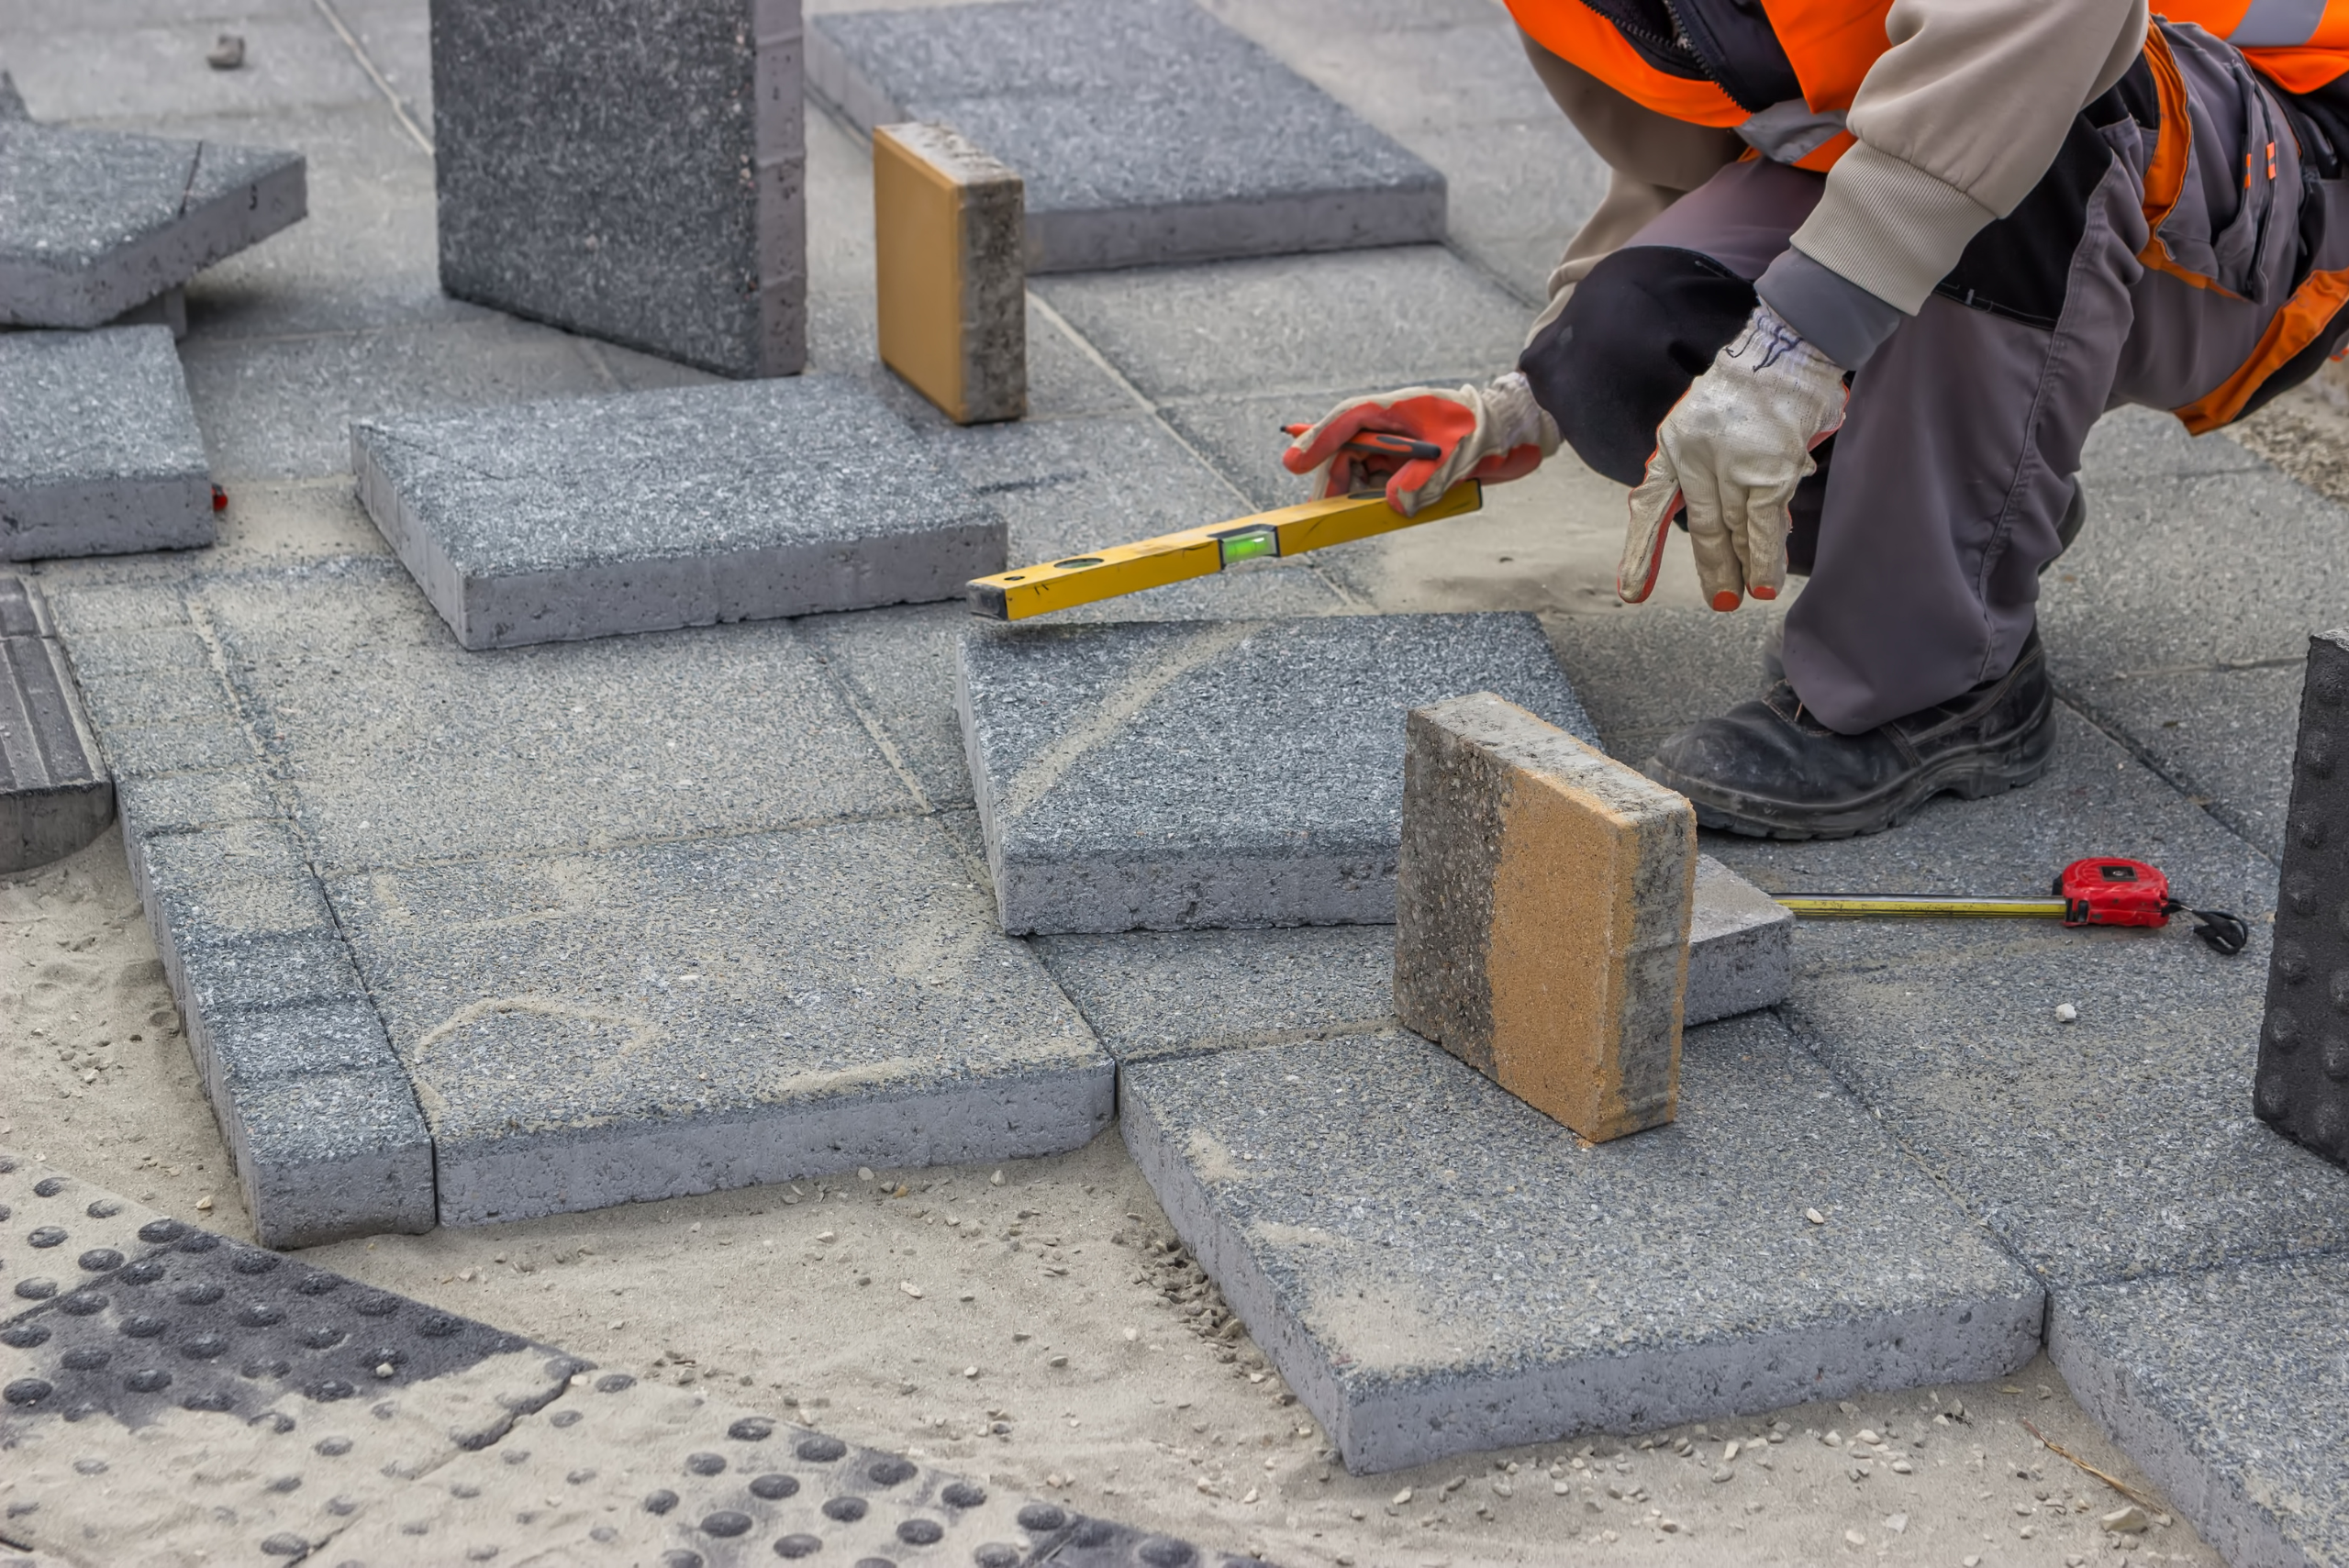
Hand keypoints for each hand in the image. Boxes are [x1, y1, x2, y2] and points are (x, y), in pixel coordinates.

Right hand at [1282, 371, 1557, 516]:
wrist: (1510, 434)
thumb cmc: (1482, 432)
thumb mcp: (1452, 458)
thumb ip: (1419, 480)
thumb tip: (1392, 505)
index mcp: (1394, 409)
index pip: (1346, 420)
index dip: (1316, 440)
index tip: (1292, 462)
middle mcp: (1388, 425)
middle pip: (1344, 449)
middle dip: (1333, 478)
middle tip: (1321, 509)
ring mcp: (1395, 444)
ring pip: (1359, 469)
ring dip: (1357, 492)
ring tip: (1357, 513)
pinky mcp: (1405, 463)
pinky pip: (1378, 481)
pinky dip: (1376, 497)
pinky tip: (1384, 507)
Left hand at [1618, 303, 1846, 609]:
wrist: (1784, 353)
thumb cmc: (1751, 392)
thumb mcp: (1706, 426)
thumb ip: (1709, 472)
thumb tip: (1736, 526)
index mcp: (1672, 446)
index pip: (1651, 504)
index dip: (1642, 550)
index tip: (1630, 591)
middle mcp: (1693, 457)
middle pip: (1700, 527)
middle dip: (1712, 568)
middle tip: (1720, 601)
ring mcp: (1729, 467)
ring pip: (1733, 530)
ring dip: (1744, 568)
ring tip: (1747, 595)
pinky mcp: (1766, 473)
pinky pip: (1762, 527)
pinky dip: (1766, 558)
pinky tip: (1767, 584)